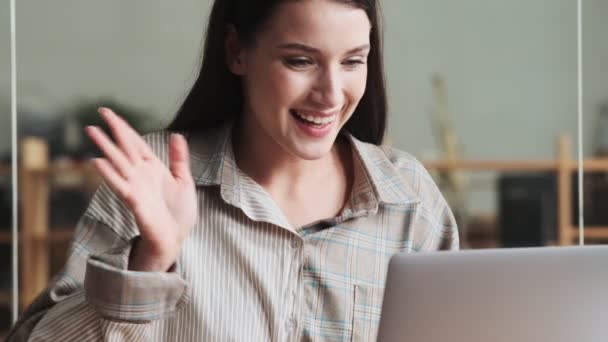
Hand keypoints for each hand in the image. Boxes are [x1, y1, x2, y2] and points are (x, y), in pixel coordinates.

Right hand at [85, 107, 196, 271]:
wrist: (176, 237)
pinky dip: (109, 174)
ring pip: (118, 162)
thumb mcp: (184, 180)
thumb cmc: (178, 213)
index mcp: (153, 168)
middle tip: (100, 112)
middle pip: (124, 147)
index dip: (125, 128)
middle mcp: (141, 175)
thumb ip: (179, 158)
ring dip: (105, 146)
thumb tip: (177, 135)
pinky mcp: (134, 202)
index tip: (111, 114)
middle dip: (113, 129)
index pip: (136, 143)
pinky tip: (98, 161)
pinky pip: (120, 185)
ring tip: (91, 130)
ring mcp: (135, 187)